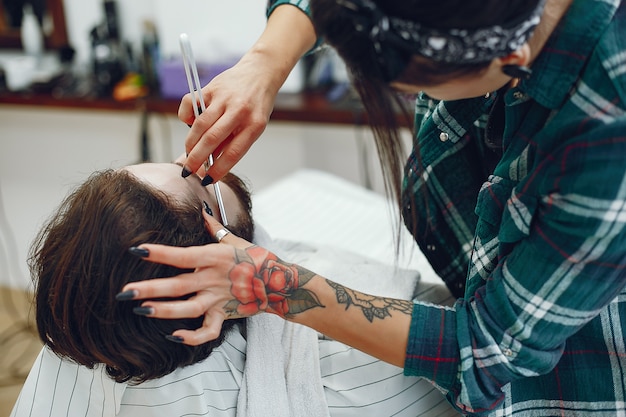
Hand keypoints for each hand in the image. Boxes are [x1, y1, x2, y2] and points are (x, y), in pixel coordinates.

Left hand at [118, 210, 318, 344]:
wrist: (279, 282)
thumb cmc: (255, 258)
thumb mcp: (235, 240)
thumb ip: (214, 228)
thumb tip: (201, 210)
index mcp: (214, 257)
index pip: (182, 255)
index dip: (158, 253)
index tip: (135, 250)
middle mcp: (213, 279)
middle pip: (178, 286)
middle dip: (149, 289)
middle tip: (124, 292)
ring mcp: (219, 299)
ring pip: (188, 309)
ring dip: (163, 311)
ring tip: (141, 310)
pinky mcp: (224, 315)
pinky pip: (208, 331)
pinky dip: (192, 337)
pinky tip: (173, 336)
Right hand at [178, 53, 278, 181]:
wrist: (261, 72)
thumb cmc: (257, 104)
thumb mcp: (254, 126)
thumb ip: (234, 142)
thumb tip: (211, 162)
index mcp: (254, 124)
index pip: (233, 153)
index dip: (218, 169)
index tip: (208, 180)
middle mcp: (239, 110)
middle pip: (212, 139)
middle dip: (197, 159)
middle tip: (188, 171)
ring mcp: (224, 97)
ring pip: (200, 125)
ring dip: (190, 143)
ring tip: (188, 154)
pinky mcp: (210, 87)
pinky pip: (190, 104)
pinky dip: (185, 117)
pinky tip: (189, 124)